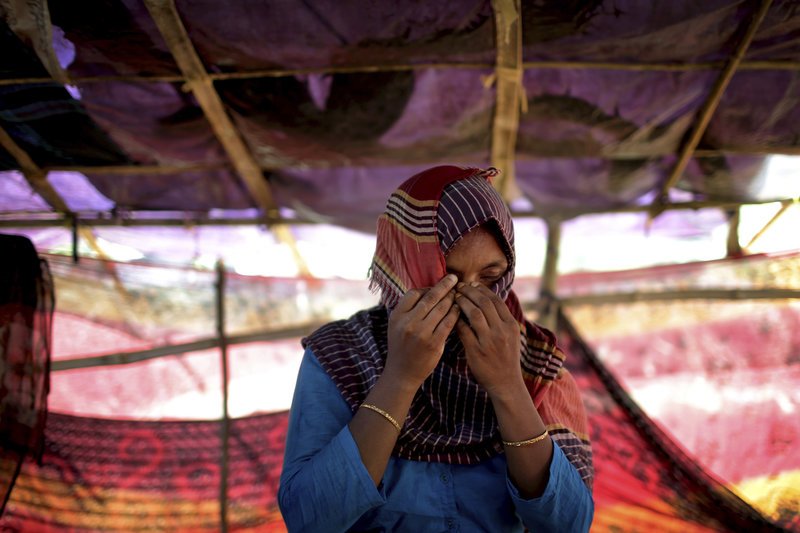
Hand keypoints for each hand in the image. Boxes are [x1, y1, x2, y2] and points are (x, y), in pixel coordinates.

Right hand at [383, 274, 459, 388]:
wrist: (402, 373)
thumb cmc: (401, 346)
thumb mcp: (396, 325)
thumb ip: (408, 310)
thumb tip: (428, 291)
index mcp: (397, 316)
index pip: (414, 293)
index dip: (427, 288)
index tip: (436, 286)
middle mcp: (408, 323)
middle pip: (430, 298)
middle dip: (444, 286)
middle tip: (454, 278)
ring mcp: (421, 333)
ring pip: (441, 309)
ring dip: (452, 298)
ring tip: (458, 292)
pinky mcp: (434, 343)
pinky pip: (448, 323)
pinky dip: (455, 313)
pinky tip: (459, 308)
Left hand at [455, 282, 523, 396]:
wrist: (506, 383)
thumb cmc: (506, 358)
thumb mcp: (510, 336)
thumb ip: (501, 320)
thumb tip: (485, 300)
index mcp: (511, 325)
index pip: (495, 300)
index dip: (482, 289)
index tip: (471, 284)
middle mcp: (502, 331)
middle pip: (484, 303)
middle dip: (469, 292)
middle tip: (459, 287)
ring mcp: (489, 341)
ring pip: (474, 313)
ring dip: (462, 302)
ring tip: (454, 298)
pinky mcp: (476, 350)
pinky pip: (463, 329)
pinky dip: (457, 320)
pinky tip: (451, 315)